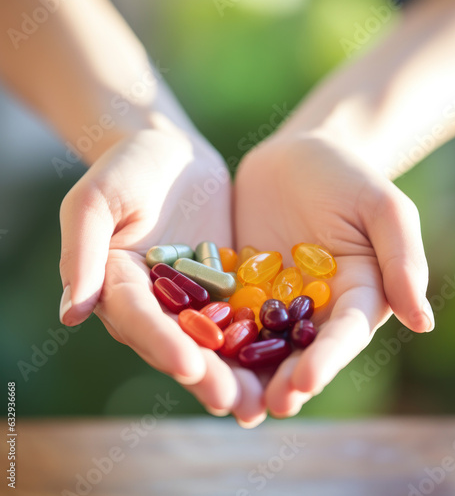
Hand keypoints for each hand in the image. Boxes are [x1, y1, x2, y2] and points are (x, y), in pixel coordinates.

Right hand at [58, 129, 264, 425]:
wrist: (172, 153)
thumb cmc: (127, 167)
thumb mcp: (96, 200)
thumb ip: (82, 252)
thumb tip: (69, 313)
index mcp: (118, 286)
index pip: (138, 320)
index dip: (161, 344)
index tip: (189, 366)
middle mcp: (155, 301)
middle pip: (178, 342)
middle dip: (206, 374)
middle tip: (234, 402)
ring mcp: (192, 297)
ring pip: (213, 340)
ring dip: (236, 371)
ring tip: (261, 403)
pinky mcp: (224, 286)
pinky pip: (240, 314)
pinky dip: (258, 338)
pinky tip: (284, 360)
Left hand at [235, 133, 433, 417]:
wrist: (298, 157)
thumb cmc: (348, 177)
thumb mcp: (382, 208)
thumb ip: (402, 260)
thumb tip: (424, 323)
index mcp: (355, 295)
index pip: (344, 334)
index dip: (328, 359)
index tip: (306, 380)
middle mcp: (315, 308)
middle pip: (301, 350)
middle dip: (285, 380)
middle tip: (265, 407)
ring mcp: (274, 300)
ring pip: (261, 342)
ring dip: (247, 371)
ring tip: (228, 399)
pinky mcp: (241, 286)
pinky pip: (227, 312)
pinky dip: (214, 333)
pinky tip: (196, 352)